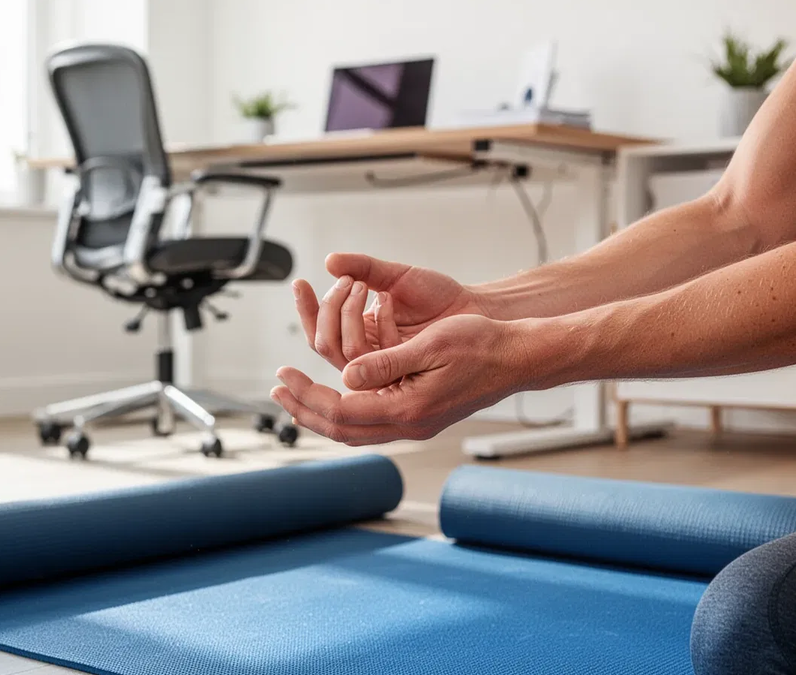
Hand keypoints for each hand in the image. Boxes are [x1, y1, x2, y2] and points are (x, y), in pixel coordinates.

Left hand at [271, 314, 526, 444]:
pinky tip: (334, 397)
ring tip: (295, 395)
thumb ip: (385, 363)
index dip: (306, 395)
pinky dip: (344, 413)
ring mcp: (415, 425)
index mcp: (408, 408)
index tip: (283, 375)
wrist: (517, 357)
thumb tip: (344, 377)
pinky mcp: (419, 417)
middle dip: (304, 408)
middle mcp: (409, 424)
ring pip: (354, 431)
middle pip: (341, 429)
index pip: (341, 410)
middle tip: (278, 389)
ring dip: (321, 413)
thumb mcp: (430, 344)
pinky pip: (370, 425)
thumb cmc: (481, 345)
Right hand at [293, 253, 487, 370]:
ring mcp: (384, 365)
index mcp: (359, 333)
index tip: (299, 283)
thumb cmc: (439, 296)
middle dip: (326, 310)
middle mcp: (368, 353)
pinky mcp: (403, 371)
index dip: (306, 310)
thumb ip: (363, 267)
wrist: (474, 309)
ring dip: (347, 313)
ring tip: (361, 284)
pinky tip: (388, 298)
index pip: (319, 331)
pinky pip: (375, 355)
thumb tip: (330, 261)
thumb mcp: (397, 275)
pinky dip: (379, 320)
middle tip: (344, 281)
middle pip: (324, 345)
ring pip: (345, 352)